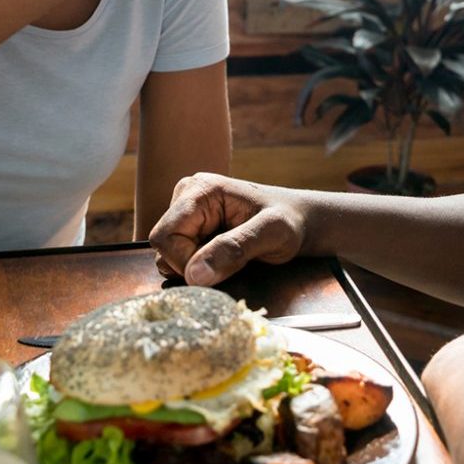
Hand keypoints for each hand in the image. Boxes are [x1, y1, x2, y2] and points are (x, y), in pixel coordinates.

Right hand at [150, 173, 309, 285]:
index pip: (165, 236)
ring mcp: (188, 211)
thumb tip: (194, 274)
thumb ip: (235, 249)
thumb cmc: (290, 222)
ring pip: (169, 253)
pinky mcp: (191, 226)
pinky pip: (179, 255)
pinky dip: (198, 265)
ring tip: (229, 259)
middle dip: (190, 264)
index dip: (184, 262)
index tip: (216, 271)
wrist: (300, 221)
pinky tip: (224, 258)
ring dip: (196, 266)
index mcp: (201, 189)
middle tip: (228, 263)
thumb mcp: (272, 235)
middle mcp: (187, 196)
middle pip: (162, 246)